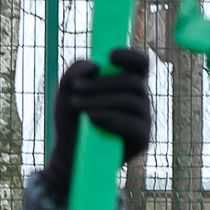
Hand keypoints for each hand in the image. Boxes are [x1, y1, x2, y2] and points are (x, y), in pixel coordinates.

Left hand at [45, 47, 154, 198]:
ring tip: (76, 105)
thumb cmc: (72, 119)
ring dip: (100, 100)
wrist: (69, 153)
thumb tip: (95, 65)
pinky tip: (91, 118)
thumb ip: (74, 71)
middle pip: (132, 81)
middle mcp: (140, 99)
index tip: (110, 56)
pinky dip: (110, 118)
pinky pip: (133, 124)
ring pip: (130, 101)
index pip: (141, 63)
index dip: (130, 55)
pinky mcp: (143, 139)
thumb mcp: (66, 92)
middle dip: (101, 82)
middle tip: (76, 87)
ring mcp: (143, 119)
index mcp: (127, 83)